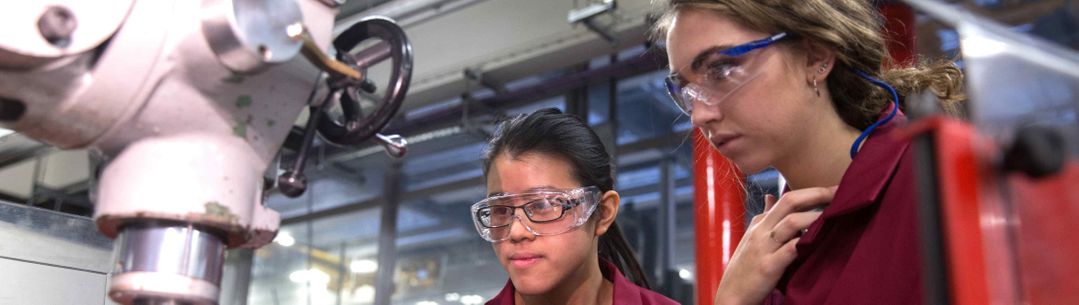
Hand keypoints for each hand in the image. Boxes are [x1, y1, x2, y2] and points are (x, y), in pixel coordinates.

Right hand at [714, 186, 835, 304]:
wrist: (731, 295)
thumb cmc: (745, 267)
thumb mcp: (752, 238)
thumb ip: (765, 217)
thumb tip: (771, 196)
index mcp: (759, 223)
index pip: (787, 199)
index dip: (811, 192)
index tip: (832, 190)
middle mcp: (761, 231)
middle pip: (790, 201)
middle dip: (817, 194)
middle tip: (839, 192)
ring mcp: (764, 248)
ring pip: (792, 222)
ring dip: (816, 216)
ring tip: (836, 214)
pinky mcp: (769, 266)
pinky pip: (791, 249)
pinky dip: (807, 242)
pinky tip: (822, 239)